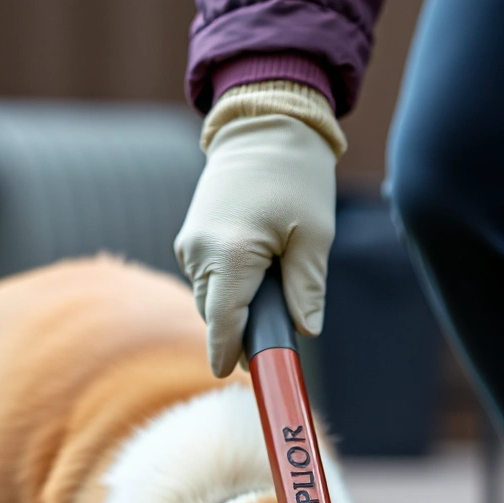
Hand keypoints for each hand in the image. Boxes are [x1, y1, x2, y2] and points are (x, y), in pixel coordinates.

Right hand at [175, 84, 339, 377]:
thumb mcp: (314, 236)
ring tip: (276, 282)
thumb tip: (304, 332)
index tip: (239, 380)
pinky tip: (260, 267)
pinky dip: (230, 284)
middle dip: (244, 330)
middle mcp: (199, 252)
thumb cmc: (295, 175)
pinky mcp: (190, 236)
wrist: (264, 123)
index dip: (230, 356)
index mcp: (230, 254)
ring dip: (238, 304)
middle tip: (282, 330)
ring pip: (211, 298)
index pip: (224, 324)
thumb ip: (306, 289)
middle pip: (217, 316)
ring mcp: (190, 243)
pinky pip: (208, 277)